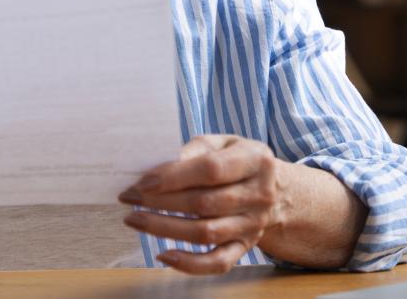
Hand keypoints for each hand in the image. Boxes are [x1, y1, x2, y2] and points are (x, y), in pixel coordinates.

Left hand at [118, 134, 286, 273]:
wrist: (276, 190)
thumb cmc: (238, 160)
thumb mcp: (223, 142)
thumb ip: (194, 149)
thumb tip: (158, 168)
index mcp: (255, 160)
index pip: (211, 169)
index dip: (174, 176)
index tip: (142, 181)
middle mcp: (259, 194)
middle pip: (204, 203)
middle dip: (161, 202)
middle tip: (129, 198)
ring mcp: (253, 224)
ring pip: (206, 233)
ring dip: (165, 229)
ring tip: (135, 220)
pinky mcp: (246, 247)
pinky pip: (217, 262)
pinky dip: (189, 264)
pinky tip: (163, 255)